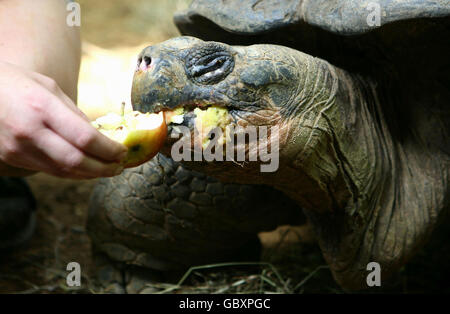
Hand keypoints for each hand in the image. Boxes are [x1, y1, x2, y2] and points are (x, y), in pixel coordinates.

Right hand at [0, 61, 126, 178]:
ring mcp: (18, 147)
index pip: (85, 138)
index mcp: (43, 107)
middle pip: (76, 161)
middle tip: (120, 166)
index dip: (109, 149)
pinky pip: (49, 170)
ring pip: (63, 172)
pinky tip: (85, 168)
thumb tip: (101, 136)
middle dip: (104, 168)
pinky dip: (72, 172)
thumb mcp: (49, 87)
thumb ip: (75, 114)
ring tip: (108, 170)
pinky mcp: (12, 157)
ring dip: (90, 174)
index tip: (123, 150)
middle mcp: (30, 131)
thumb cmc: (16, 83)